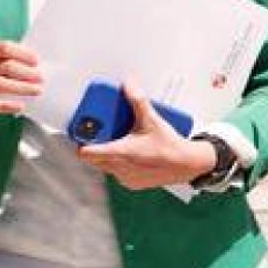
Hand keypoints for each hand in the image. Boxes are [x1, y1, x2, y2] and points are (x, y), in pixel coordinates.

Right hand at [0, 41, 42, 118]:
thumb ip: (8, 59)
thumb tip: (36, 66)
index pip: (4, 48)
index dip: (21, 53)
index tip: (36, 60)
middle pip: (4, 66)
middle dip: (25, 72)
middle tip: (41, 77)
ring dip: (20, 87)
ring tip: (36, 90)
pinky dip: (6, 106)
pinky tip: (20, 106)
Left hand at [76, 82, 215, 189]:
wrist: (187, 165)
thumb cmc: (169, 146)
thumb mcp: (152, 119)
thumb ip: (137, 100)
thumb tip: (128, 84)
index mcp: (119, 153)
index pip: (87, 153)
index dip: (81, 142)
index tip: (81, 132)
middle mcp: (119, 169)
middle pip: (95, 158)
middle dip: (96, 145)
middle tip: (103, 131)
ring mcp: (125, 178)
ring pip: (106, 166)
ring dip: (109, 154)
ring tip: (119, 139)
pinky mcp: (132, 183)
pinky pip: (118, 173)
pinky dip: (120, 163)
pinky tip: (131, 152)